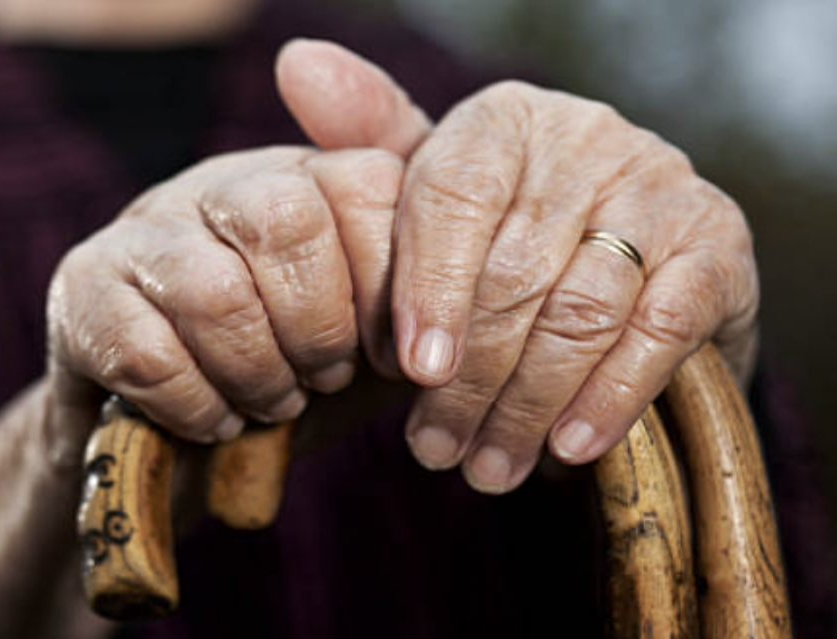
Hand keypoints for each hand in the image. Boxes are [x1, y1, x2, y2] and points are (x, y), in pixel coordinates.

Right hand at [43, 145, 405, 464]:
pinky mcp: (80, 291)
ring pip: (216, 291)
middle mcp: (219, 184)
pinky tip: (212, 419)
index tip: (392, 356)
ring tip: (269, 403)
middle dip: (319, 329)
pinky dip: (196, 405)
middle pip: (286, 221)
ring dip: (257, 375)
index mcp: (301, 177)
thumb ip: (422, 282)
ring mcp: (142, 231)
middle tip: (322, 379)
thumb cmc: (288, 371)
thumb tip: (468, 284)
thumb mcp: (373, 329)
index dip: (391, 288)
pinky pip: (148, 352)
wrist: (172, 438)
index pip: (368, 185)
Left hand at [277, 40, 758, 492]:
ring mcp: (661, 188)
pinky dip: (610, 397)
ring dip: (527, 404)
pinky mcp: (717, 248)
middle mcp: (587, 139)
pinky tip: (567, 449)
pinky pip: (658, 331)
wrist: (629, 261)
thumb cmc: (503, 233)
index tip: (411, 371)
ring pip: (580, 310)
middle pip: (513, 270)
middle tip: (435, 449)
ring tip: (486, 466)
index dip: (428, 289)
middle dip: (470, 378)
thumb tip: (297, 65)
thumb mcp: (434, 190)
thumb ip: (371, 143)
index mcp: (504, 121)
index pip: (454, 195)